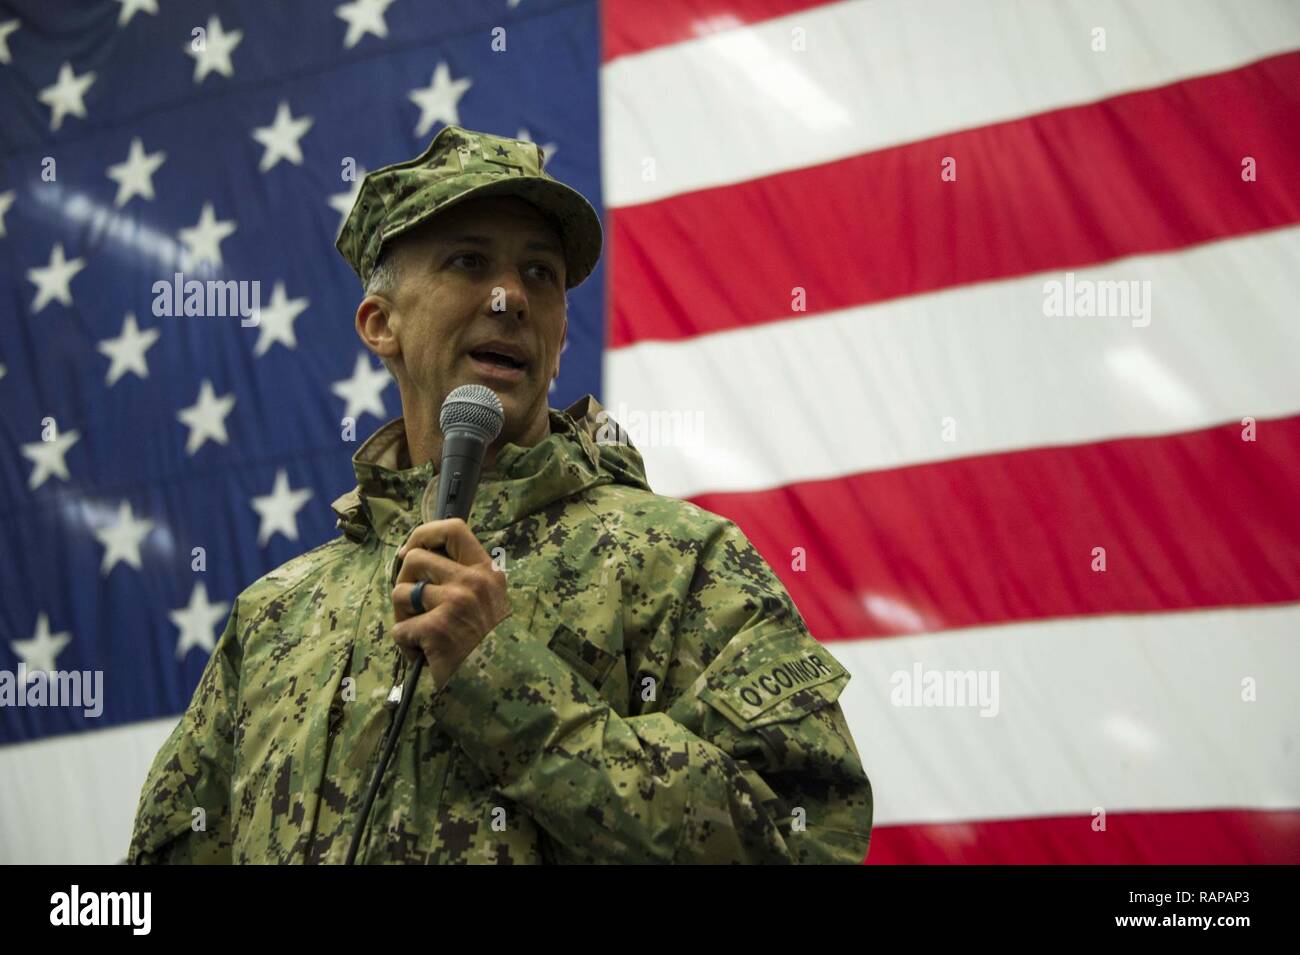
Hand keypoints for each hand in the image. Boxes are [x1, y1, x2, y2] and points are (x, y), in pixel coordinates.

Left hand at [390, 518, 510, 687]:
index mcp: (485, 571)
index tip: (409, 552)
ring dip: (402, 615)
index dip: (423, 534)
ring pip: (400, 592)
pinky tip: (424, 655)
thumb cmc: (488, 643)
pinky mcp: (435, 628)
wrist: (500, 683)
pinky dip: (406, 645)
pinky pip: (399, 629)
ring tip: (420, 634)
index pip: (452, 528)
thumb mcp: (488, 599)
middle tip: (414, 607)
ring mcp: (454, 603)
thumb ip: (462, 576)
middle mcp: (472, 581)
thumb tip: (413, 556)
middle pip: (414, 559)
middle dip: (404, 583)